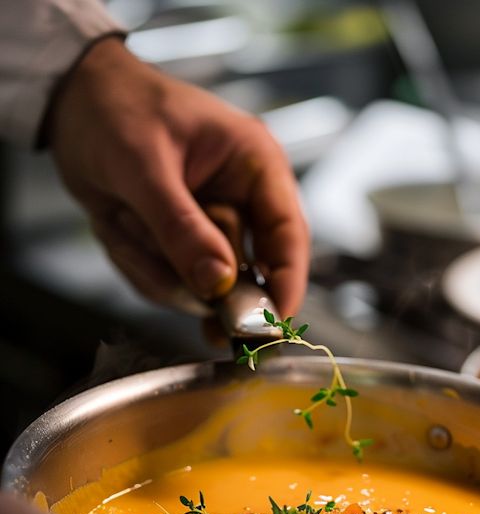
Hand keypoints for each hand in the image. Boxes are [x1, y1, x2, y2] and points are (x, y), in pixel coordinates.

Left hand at [45, 36, 308, 319]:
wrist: (72, 105)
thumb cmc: (115, 108)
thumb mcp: (142, 166)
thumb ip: (180, 227)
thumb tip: (217, 283)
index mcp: (253, 165)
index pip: (288, 235)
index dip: (285, 284)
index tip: (270, 324)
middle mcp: (241, 201)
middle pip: (241, 273)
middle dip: (192, 272)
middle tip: (155, 252)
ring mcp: (211, 229)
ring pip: (201, 288)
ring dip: (154, 266)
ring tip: (122, 220)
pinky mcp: (183, 248)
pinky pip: (170, 285)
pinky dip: (138, 266)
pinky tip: (118, 226)